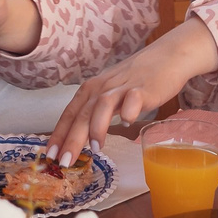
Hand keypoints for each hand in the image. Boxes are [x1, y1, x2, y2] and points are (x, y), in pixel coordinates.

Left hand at [46, 19, 217, 165]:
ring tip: (96, 149)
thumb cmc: (138, 78)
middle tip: (65, 161)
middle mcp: (103, 87)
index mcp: (92, 89)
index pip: (69, 114)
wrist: (168, 56)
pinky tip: (127, 123)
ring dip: (96, 127)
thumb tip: (81, 138)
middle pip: (82, 113)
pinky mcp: (144, 88)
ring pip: (103, 105)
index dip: (58, 135)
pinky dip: (129, 111)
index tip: (50, 155)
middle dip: (71, 139)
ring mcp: (124, 87)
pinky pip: (134, 99)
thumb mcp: (111, 92)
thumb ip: (98, 111)